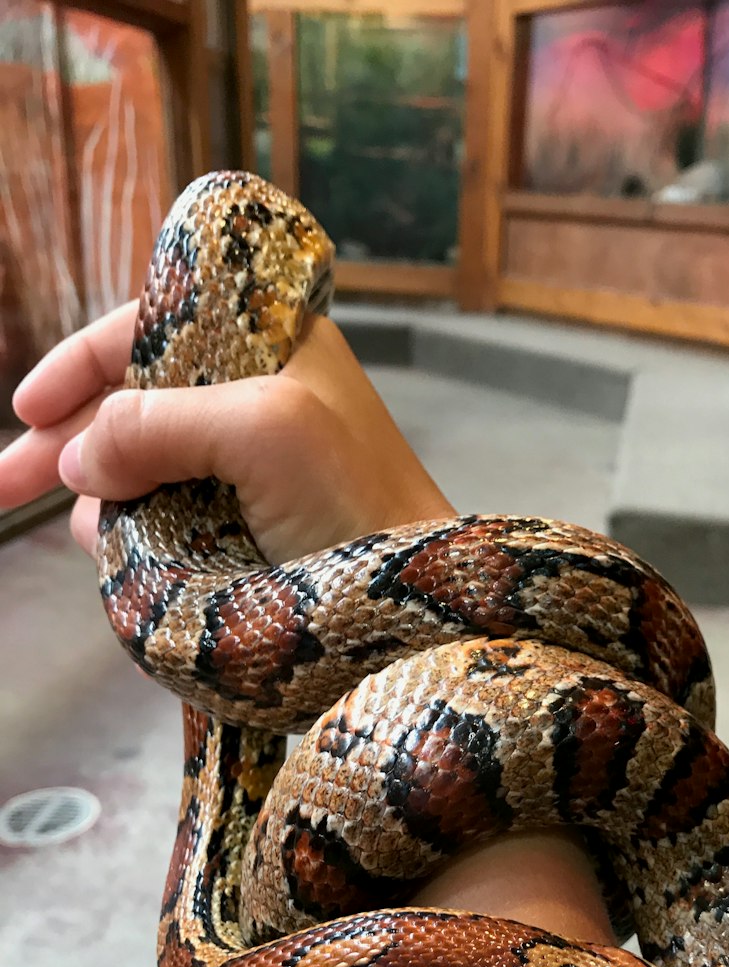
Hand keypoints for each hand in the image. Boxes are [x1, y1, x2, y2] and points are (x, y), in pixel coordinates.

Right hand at [2, 301, 453, 562]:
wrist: (417, 610)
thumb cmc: (360, 504)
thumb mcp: (261, 432)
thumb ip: (158, 423)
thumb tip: (79, 457)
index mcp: (273, 347)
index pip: (156, 325)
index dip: (84, 361)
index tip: (26, 409)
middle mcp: (259, 398)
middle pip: (135, 399)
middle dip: (70, 440)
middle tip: (6, 485)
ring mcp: (253, 469)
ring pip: (145, 468)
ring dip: (105, 497)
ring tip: (98, 534)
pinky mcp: (250, 529)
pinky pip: (168, 520)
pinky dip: (135, 535)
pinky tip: (119, 554)